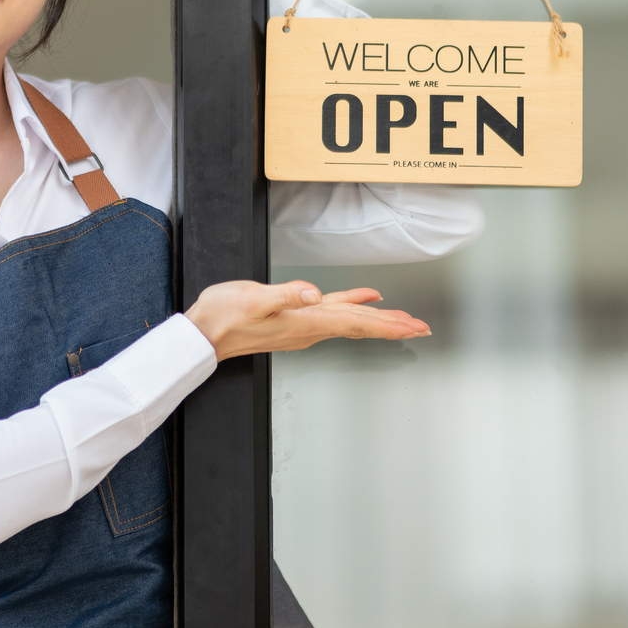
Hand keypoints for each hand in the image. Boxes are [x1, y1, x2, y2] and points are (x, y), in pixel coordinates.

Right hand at [185, 279, 428, 360]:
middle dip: (393, 326)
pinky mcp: (294, 319)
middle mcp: (310, 328)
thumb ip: (285, 295)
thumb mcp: (255, 300)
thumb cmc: (226, 316)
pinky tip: (362, 299)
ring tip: (402, 319)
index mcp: (307, 322)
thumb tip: (313, 293)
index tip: (413, 328)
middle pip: (361, 327)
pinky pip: (333, 314)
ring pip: (351, 322)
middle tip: (422, 328)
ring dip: (378, 320)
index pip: (356, 324)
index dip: (387, 325)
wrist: (205, 334)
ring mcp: (303, 326)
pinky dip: (353, 306)